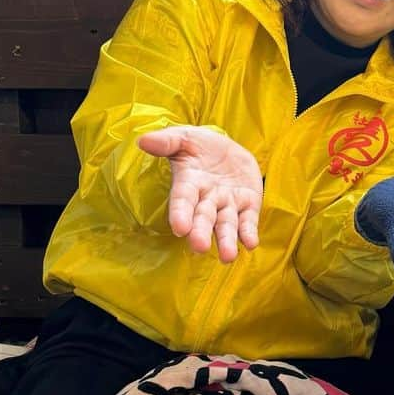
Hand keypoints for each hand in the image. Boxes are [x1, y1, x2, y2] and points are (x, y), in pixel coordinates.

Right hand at [137, 126, 262, 262]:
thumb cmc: (199, 145)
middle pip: (204, 218)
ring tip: (228, 257)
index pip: (183, 200)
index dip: (181, 213)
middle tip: (199, 248)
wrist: (227, 148)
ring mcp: (228, 203)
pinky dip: (249, 232)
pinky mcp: (248, 204)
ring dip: (227, 240)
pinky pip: (248, 221)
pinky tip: (251, 244)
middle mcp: (207, 198)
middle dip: (201, 232)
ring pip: (226, 225)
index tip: (180, 228)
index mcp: (189, 183)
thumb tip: (142, 141)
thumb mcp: (184, 137)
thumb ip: (166, 141)